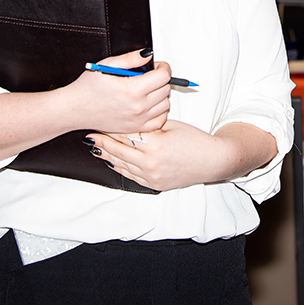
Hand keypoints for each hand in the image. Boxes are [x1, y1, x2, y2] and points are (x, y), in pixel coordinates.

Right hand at [68, 50, 170, 133]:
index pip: (164, 76)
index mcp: (132, 89)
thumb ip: (131, 58)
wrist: (73, 109)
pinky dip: (159, 112)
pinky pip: (159, 121)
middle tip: (148, 76)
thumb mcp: (107, 64)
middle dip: (160, 79)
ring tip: (147, 90)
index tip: (157, 66)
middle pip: (165, 89)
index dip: (163, 67)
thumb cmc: (87, 88)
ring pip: (165, 104)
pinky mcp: (134, 128)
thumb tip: (147, 54)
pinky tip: (150, 105)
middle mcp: (137, 107)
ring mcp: (137, 120)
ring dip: (160, 95)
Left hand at [86, 120, 277, 191]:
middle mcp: (150, 162)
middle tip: (91, 133)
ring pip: (121, 164)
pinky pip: (129, 175)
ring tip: (95, 146)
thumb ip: (151, 125)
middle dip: (103, 140)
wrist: (212, 161)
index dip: (112, 127)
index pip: (126, 133)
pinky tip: (111, 161)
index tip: (102, 120)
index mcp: (155, 143)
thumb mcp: (172, 126)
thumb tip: (133, 120)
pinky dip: (118, 167)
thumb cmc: (195, 140)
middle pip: (119, 149)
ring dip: (107, 154)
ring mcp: (150, 175)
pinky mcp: (153, 184)